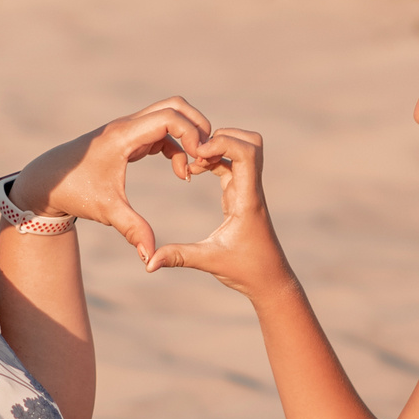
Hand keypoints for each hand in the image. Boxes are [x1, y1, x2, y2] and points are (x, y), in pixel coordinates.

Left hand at [10, 98, 214, 263]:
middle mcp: (128, 126)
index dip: (192, 134)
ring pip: (170, 115)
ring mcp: (129, 130)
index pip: (169, 117)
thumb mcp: (106, 211)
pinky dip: (178, 145)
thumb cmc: (74, 192)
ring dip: (189, 135)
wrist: (49, 181)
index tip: (199, 162)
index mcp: (124, 136)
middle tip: (206, 157)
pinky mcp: (130, 139)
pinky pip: (163, 132)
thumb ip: (132, 230)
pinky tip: (180, 172)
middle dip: (197, 127)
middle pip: (175, 106)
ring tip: (195, 168)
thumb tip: (151, 258)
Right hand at [140, 129, 294, 301]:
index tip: (197, 154)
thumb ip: (178, 257)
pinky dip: (214, 160)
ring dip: (218, 147)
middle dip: (222, 137)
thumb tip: (148, 264)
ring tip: (193, 162)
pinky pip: (231, 164)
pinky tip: (196, 171)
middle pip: (250, 142)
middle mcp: (251, 189)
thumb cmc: (246, 270)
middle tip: (196, 153)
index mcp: (247, 199)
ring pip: (242, 149)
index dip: (222, 144)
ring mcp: (248, 190)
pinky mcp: (242, 194)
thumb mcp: (209, 261)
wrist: (270, 280)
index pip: (247, 153)